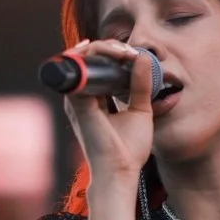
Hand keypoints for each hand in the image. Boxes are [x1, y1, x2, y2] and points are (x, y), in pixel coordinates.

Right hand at [62, 38, 157, 186]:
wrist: (121, 171)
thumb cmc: (128, 149)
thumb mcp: (140, 111)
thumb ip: (141, 85)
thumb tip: (144, 59)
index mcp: (93, 100)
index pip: (97, 67)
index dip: (113, 55)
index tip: (133, 54)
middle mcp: (80, 97)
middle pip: (88, 60)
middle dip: (109, 48)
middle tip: (130, 51)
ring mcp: (75, 99)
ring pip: (82, 58)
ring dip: (104, 47)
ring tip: (126, 51)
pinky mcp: (76, 101)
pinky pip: (80, 67)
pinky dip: (97, 55)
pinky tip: (117, 54)